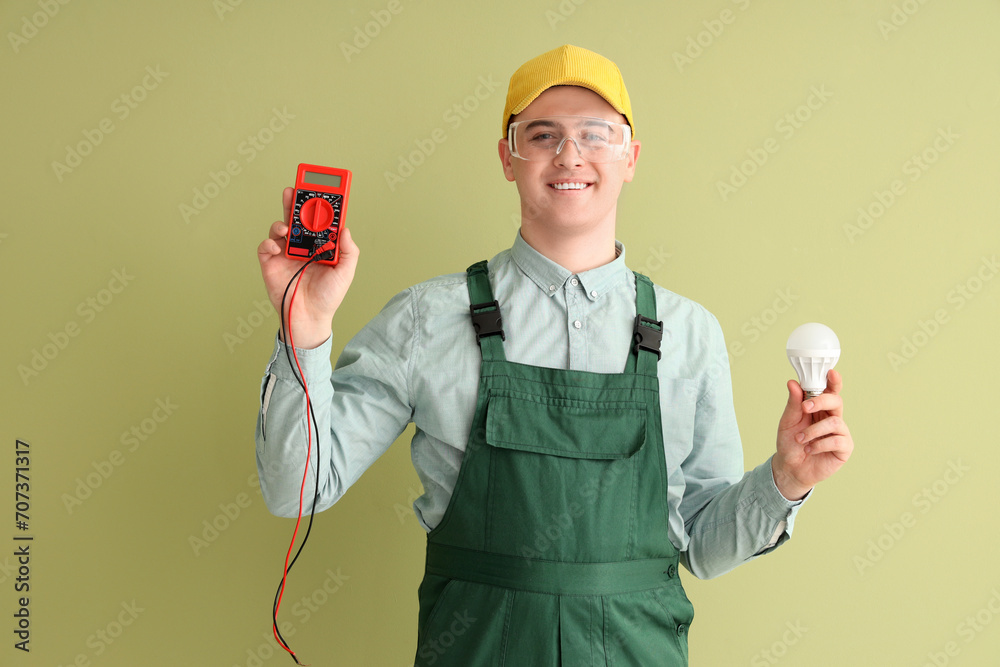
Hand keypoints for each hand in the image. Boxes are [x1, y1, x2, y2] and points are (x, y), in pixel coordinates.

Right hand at [257, 187, 359, 348]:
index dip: (319, 205)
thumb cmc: (328, 297)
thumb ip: (349, 251)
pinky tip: (278, 246)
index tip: (321, 190)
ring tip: (287, 226)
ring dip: (282, 222)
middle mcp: (302, 245)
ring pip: (279, 228)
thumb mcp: (345, 273)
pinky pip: (266, 246)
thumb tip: (345, 229)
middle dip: (294, 202)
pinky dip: (269, 242)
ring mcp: (285, 253)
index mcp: (320, 245)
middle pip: (296, 217)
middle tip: (295, 190)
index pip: (319, 220)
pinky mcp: (271, 263)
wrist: (309, 318)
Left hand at [772, 369, 853, 500]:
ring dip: (813, 431)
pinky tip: (810, 450)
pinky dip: (819, 444)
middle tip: (805, 408)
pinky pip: (837, 440)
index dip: (833, 381)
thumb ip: (793, 403)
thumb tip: (793, 383)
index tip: (831, 372)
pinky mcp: (844, 448)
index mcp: (820, 408)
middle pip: (836, 401)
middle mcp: (832, 417)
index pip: (829, 390)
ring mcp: (840, 433)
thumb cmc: (790, 443)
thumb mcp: (788, 421)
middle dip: (822, 401)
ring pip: (835, 422)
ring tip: (800, 439)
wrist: (789, 467)